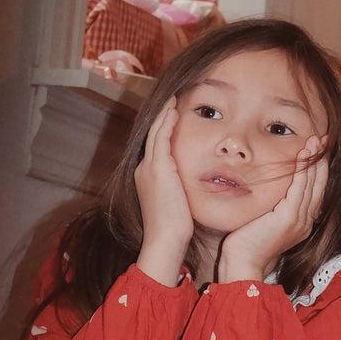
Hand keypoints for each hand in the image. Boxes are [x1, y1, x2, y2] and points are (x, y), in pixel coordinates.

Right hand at [135, 98, 193, 284]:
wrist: (165, 241)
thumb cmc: (176, 230)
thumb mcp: (179, 204)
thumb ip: (183, 191)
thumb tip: (196, 187)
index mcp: (149, 177)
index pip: (156, 146)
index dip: (163, 129)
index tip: (174, 115)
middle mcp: (144, 169)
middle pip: (153, 134)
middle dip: (162, 117)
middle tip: (172, 99)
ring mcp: (149, 168)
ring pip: (155, 132)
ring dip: (164, 113)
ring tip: (174, 98)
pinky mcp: (157, 168)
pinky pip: (161, 137)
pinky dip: (167, 121)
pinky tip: (175, 110)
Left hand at [218, 137, 327, 282]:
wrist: (242, 263)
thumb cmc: (247, 243)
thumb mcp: (264, 220)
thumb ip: (272, 205)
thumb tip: (269, 188)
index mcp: (302, 222)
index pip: (314, 190)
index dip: (318, 169)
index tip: (318, 150)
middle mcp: (306, 221)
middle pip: (319, 185)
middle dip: (321, 160)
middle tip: (322, 139)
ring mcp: (300, 220)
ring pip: (312, 184)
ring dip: (314, 160)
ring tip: (315, 141)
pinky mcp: (289, 218)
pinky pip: (300, 188)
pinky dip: (303, 170)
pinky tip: (303, 155)